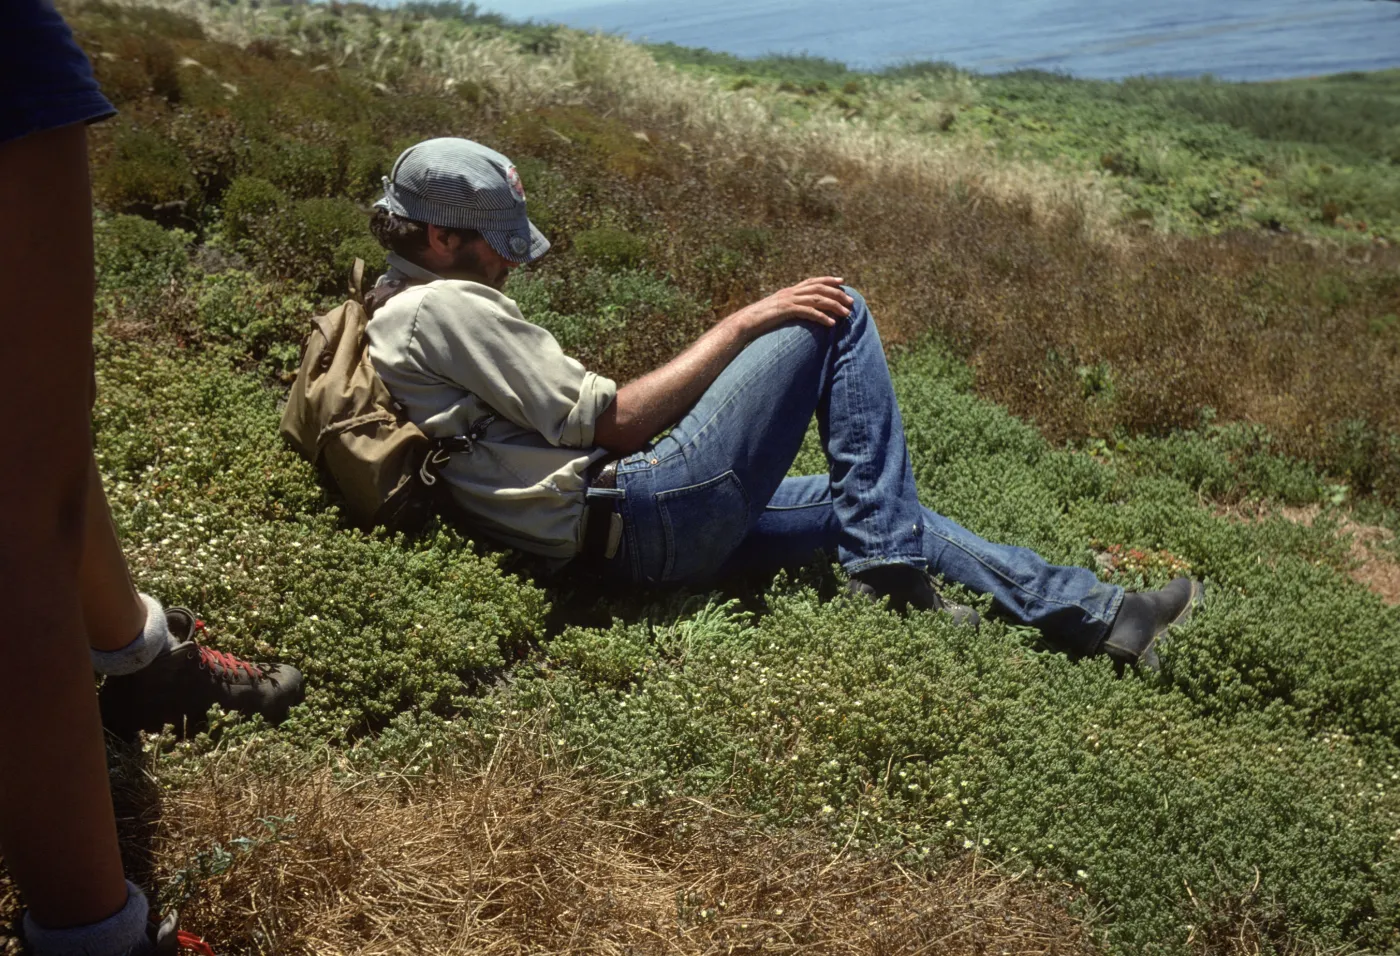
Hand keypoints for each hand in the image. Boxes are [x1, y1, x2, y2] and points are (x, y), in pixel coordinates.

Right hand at [727, 276, 852, 338]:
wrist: (745, 322)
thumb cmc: (760, 319)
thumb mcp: (777, 311)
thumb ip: (789, 308)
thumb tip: (798, 312)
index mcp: (789, 291)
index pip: (812, 281)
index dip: (828, 280)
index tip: (842, 282)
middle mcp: (790, 292)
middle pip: (819, 288)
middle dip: (837, 294)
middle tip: (851, 302)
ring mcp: (788, 300)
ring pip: (817, 299)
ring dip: (834, 306)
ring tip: (846, 314)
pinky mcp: (786, 310)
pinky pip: (808, 312)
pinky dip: (821, 317)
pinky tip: (831, 324)